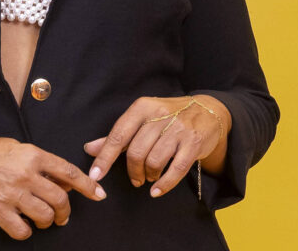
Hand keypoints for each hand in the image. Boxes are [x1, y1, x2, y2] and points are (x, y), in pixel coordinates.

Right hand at [0, 133, 106, 239]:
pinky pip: (22, 230)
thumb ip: (39, 163)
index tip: (98, 194)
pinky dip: (26, 232)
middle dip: (66, 212)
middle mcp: (25, 175)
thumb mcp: (16, 148)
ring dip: (48, 223)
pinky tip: (22, 225)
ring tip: (43, 221)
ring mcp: (11, 194)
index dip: (88, 185)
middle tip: (63, 216)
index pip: (68, 172)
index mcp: (32, 155)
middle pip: (60, 199)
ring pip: (45, 216)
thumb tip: (61, 180)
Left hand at [83, 95, 230, 197]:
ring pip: (154, 161)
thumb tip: (90, 148)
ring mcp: (179, 129)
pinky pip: (176, 169)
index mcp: (142, 107)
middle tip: (135, 179)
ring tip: (150, 176)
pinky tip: (157, 190)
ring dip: (149, 175)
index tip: (95, 176)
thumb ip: (118, 135)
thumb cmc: (168, 116)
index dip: (105, 158)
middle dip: (132, 171)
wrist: (207, 111)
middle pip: (136, 152)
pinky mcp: (194, 143)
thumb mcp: (142, 119)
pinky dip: (164, 184)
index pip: (118, 135)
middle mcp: (160, 115)